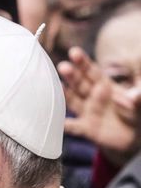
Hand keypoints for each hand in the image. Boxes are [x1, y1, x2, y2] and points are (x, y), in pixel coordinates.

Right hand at [57, 47, 140, 166]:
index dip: (82, 62)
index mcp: (104, 85)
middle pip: (79, 84)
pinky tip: (57, 121)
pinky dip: (66, 125)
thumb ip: (138, 96)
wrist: (131, 135)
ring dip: (64, 94)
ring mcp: (87, 112)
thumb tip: (132, 98)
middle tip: (62, 66)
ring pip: (73, 101)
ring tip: (55, 86)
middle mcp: (92, 97)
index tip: (74, 52)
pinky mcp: (86, 129)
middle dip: (71, 75)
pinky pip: (74, 127)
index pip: (91, 71)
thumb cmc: (135, 112)